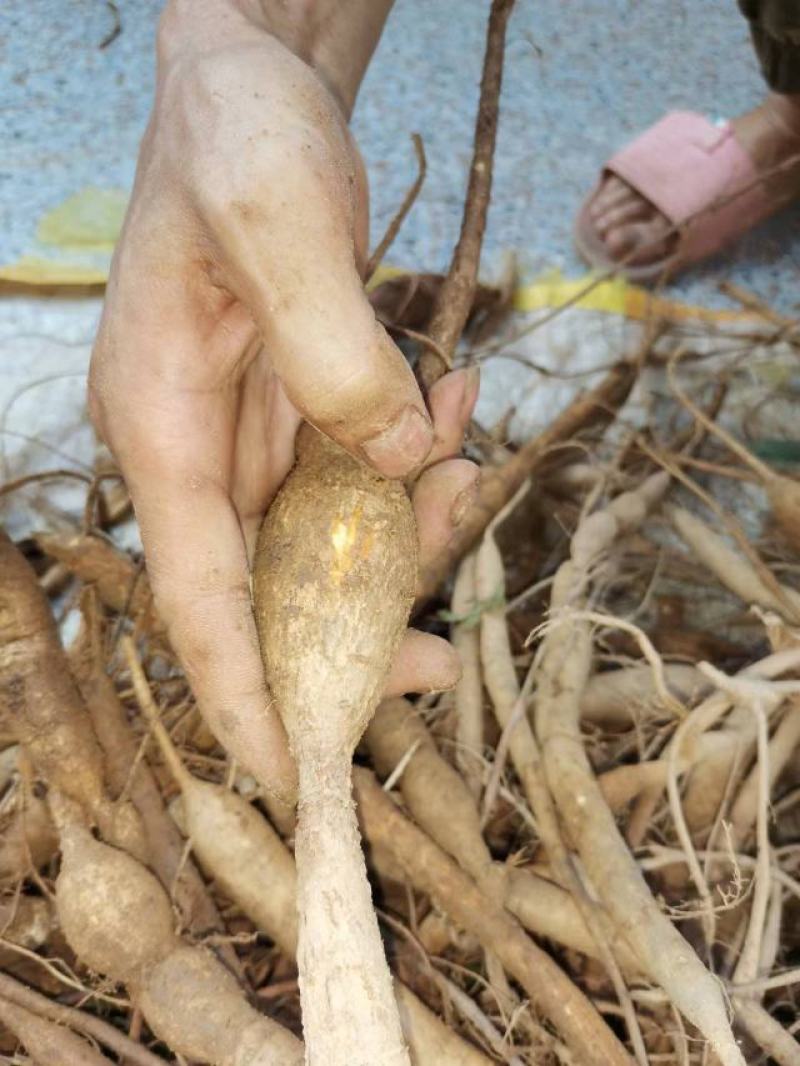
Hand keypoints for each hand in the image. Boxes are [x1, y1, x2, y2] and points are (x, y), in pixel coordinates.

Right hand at [89, 0, 478, 800]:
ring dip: (409, 534)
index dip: (242, 695)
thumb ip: (335, 355)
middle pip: (275, 591)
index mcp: (164, 429)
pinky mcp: (300, 408)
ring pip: (331, 541)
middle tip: (436, 658)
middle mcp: (201, 451)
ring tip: (468, 466)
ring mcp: (252, 435)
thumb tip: (397, 460)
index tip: (291, 776)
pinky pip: (363, 474)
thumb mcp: (281, 227)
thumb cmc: (238, 143)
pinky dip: (418, 464)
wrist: (253, 91)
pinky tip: (458, 413)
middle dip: (355, 634)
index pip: (199, 598)